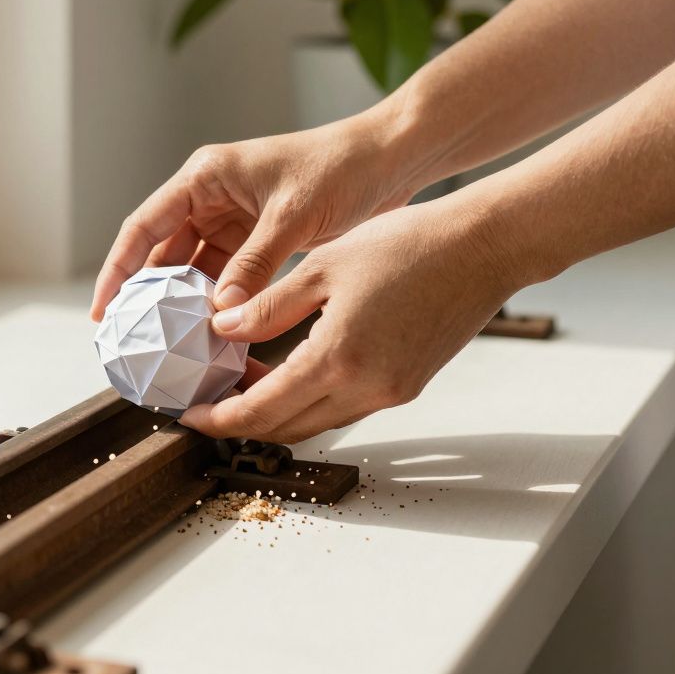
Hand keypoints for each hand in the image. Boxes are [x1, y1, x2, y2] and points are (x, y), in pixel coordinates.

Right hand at [90, 109, 421, 321]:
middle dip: (147, 295)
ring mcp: (234, 218)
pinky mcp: (257, 238)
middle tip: (131, 339)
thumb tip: (219, 313)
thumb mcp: (293, 218)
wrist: (391, 158)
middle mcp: (211, 196)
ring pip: (193, 269)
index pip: (144, 226)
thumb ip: (253, 265)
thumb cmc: (341, 168)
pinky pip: (225, 276)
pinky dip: (218, 303)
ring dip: (184, 304)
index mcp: (206, 177)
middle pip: (163, 252)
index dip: (118, 269)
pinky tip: (213, 334)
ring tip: (169, 344)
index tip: (104, 310)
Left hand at [179, 194, 527, 442]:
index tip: (189, 416)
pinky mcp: (406, 385)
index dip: (219, 418)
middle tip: (206, 404)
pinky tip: (287, 373)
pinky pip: (343, 407)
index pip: (262, 410)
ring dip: (274, 413)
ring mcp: (390, 392)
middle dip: (240, 422)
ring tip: (239, 385)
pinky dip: (308, 400)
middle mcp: (366, 389)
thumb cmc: (409, 245)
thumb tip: (223, 329)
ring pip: (315, 422)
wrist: (484, 248)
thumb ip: (268, 306)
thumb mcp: (323, 266)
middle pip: (285, 428)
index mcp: (338, 360)